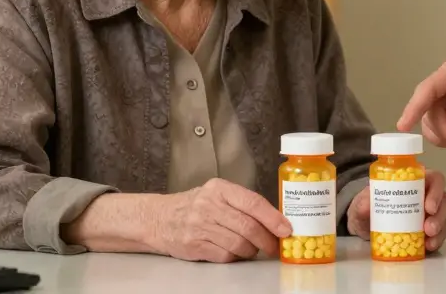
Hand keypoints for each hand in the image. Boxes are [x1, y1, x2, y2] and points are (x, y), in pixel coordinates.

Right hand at [151, 179, 291, 261]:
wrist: (159, 218)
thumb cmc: (195, 206)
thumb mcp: (217, 195)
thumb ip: (242, 203)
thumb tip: (276, 220)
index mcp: (220, 189)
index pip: (253, 203)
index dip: (273, 218)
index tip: (286, 229)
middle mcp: (209, 205)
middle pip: (248, 227)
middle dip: (267, 240)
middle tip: (274, 247)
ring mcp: (200, 226)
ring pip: (239, 244)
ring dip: (251, 250)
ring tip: (252, 249)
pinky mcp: (194, 245)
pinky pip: (225, 255)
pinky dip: (235, 257)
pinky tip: (234, 252)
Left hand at [346, 171, 445, 251]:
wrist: (366, 225)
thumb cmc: (370, 206)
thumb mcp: (363, 202)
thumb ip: (363, 202)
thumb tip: (366, 205)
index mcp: (416, 181)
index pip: (435, 179)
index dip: (436, 191)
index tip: (428, 207)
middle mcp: (427, 195)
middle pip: (444, 200)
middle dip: (439, 215)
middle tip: (428, 228)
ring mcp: (431, 214)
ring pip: (444, 217)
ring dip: (440, 229)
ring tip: (429, 240)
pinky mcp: (430, 231)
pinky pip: (440, 234)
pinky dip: (437, 241)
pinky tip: (428, 246)